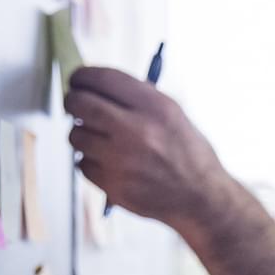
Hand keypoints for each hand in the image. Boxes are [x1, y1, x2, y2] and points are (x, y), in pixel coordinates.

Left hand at [64, 67, 241, 235]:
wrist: (201, 197)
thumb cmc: (187, 152)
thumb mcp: (172, 113)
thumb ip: (136, 97)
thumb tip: (93, 84)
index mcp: (155, 107)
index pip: (101, 78)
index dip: (82, 76)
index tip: (78, 80)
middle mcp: (138, 131)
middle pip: (79, 103)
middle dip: (73, 101)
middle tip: (76, 105)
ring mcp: (123, 161)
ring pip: (76, 135)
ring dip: (82, 134)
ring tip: (100, 138)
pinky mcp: (113, 185)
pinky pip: (82, 164)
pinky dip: (90, 161)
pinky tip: (109, 162)